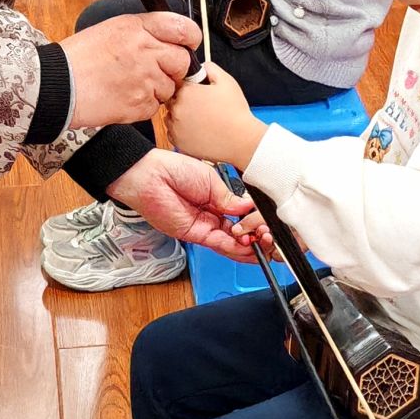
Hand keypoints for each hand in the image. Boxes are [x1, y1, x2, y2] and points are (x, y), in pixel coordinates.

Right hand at [61, 11, 200, 128]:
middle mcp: (145, 51)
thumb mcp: (112, 30)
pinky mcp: (140, 104)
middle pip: (182, 61)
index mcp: (138, 28)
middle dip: (174, 69)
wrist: (57, 86)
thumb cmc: (79, 58)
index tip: (189, 45)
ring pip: (171, 87)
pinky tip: (124, 98)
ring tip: (130, 85)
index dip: (190, 38)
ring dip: (157, 89)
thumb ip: (143, 31)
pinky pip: (155, 106)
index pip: (183, 28)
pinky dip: (144, 106)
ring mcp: (145, 79)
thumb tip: (169, 39)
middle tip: (155, 71)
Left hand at [104, 148, 259, 261]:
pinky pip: (219, 245)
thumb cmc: (173, 170)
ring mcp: (203, 227)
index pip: (241, 217)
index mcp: (216, 200)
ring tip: (265, 243)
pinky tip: (249, 246)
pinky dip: (236, 248)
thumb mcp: (210, 181)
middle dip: (257, 237)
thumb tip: (248, 208)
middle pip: (239, 234)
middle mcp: (211, 216)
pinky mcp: (195, 235)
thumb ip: (229, 199)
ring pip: (232, 244)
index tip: (266, 221)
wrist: (150, 175)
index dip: (255, 222)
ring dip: (250, 246)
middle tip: (269, 236)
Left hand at [165, 62, 266, 169]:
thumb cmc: (235, 113)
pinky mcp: (178, 142)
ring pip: (170, 116)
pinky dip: (181, 131)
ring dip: (180, 115)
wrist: (240, 140)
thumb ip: (210, 68)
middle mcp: (177, 109)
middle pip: (172, 99)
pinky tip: (197, 129)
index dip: (189, 86)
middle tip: (201, 106)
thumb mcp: (226, 81)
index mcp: (186, 92)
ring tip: (200, 119)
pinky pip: (172, 132)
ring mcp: (176, 127)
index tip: (198, 92)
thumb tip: (202, 67)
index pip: (178, 83)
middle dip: (183, 100)